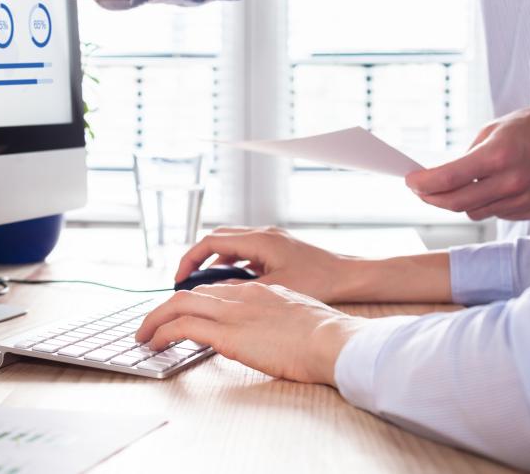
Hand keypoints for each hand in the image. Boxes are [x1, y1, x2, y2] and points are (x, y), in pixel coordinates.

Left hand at [136, 283, 364, 384]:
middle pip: (191, 294)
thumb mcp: (296, 317)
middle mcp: (240, 295)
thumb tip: (267, 332)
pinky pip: (182, 327)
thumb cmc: (324, 336)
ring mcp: (232, 312)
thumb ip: (275, 318)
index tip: (180, 314)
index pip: (214, 290)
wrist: (332, 340)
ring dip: (155, 320)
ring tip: (143, 336)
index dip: (193, 301)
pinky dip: (162, 332)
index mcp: (258, 291)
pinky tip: (154, 344)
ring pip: (178, 305)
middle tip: (151, 324)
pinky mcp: (226, 333)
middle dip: (165, 308)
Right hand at [175, 227, 346, 302]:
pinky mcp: (278, 249)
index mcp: (259, 240)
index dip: (190, 259)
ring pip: (232, 245)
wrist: (350, 276)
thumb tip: (214, 294)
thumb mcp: (274, 289)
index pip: (211, 242)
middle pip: (218, 240)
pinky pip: (246, 252)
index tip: (179, 279)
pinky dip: (233, 265)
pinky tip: (233, 285)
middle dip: (198, 259)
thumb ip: (241, 289)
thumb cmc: (320, 280)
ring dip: (216, 262)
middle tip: (185, 281)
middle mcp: (263, 234)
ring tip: (205, 286)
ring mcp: (271, 240)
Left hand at [405, 101, 529, 220]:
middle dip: (431, 198)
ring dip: (459, 201)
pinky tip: (488, 189)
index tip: (410, 181)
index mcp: (497, 156)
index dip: (423, 184)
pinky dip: (485, 204)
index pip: (448, 179)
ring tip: (456, 186)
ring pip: (474, 212)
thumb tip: (443, 176)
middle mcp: (510, 182)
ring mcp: (522, 199)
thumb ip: (467, 155)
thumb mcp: (493, 130)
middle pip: (456, 203)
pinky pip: (495, 213)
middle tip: (420, 190)